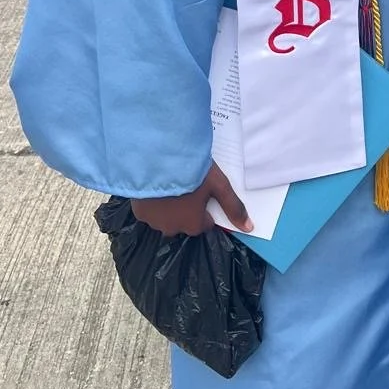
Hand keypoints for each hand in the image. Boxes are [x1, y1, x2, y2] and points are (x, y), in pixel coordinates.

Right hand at [131, 164, 251, 236]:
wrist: (159, 160)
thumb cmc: (193, 172)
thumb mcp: (218, 186)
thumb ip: (233, 206)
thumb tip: (249, 228)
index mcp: (193, 225)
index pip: (203, 223)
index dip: (204, 208)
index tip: (202, 192)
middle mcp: (172, 229)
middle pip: (183, 222)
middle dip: (185, 209)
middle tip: (186, 186)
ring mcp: (154, 221)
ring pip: (165, 218)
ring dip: (168, 207)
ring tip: (171, 185)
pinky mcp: (139, 212)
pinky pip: (149, 210)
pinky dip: (153, 202)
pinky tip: (156, 186)